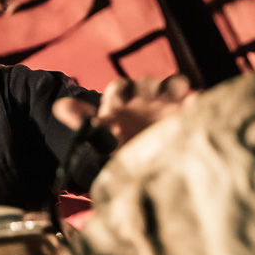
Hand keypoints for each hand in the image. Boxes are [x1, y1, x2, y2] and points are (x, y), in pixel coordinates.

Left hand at [53, 74, 196, 149]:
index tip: (122, 102)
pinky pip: (195, 101)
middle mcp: (144, 99)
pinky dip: (195, 102)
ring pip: (174, 85)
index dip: (121, 90)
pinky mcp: (187, 113)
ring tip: (177, 98)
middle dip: (148, 88)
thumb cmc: (118, 149)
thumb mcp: (99, 138)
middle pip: (147, 83)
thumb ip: (82, 120)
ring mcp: (167, 104)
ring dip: (174, 88)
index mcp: (121, 103)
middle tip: (150, 98)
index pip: (119, 87)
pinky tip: (194, 108)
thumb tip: (59, 105)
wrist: (145, 171)